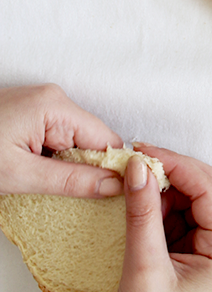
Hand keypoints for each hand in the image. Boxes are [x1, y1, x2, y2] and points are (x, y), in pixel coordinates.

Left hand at [0, 84, 123, 196]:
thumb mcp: (19, 174)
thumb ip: (70, 180)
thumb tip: (112, 184)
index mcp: (55, 106)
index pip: (106, 140)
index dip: (112, 169)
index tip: (112, 194)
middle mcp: (53, 98)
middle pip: (92, 140)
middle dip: (83, 168)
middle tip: (63, 193)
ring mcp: (42, 103)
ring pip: (75, 140)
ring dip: (66, 164)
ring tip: (40, 180)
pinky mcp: (33, 112)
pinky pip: (59, 136)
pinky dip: (53, 156)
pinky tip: (35, 168)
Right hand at [106, 146, 211, 291]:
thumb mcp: (143, 270)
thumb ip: (143, 214)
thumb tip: (139, 167)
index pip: (211, 190)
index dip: (177, 164)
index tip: (141, 151)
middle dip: (177, 171)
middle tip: (138, 162)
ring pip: (200, 201)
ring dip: (170, 190)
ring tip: (135, 187)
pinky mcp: (202, 259)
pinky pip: (188, 219)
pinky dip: (167, 209)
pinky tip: (143, 208)